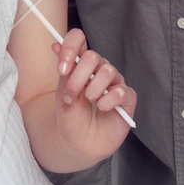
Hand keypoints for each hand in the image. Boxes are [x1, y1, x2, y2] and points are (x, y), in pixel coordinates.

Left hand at [51, 28, 135, 157]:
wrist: (79, 145)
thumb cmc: (71, 118)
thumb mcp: (63, 94)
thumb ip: (64, 71)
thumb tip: (55, 44)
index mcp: (82, 64)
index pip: (79, 39)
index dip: (70, 47)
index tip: (61, 68)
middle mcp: (100, 69)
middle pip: (92, 56)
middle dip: (78, 77)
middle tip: (71, 96)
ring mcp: (115, 83)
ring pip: (108, 71)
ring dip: (93, 90)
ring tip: (89, 103)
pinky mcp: (128, 99)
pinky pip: (122, 91)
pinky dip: (109, 101)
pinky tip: (103, 109)